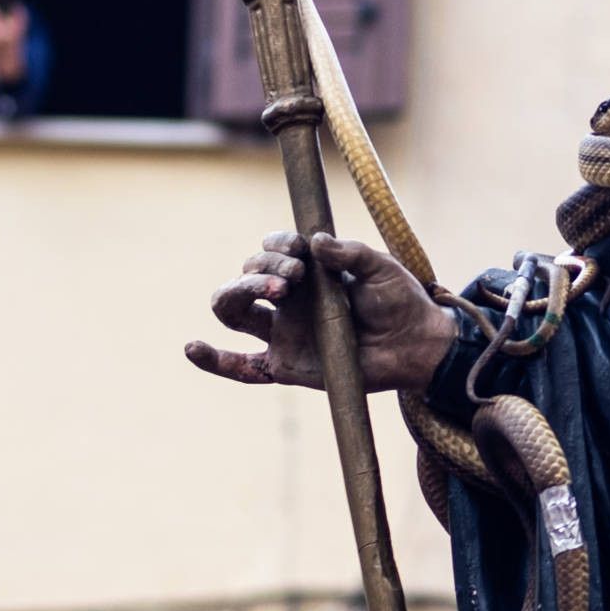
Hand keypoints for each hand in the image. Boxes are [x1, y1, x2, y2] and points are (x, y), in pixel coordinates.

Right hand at [188, 231, 457, 395]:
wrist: (416, 345)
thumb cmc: (399, 301)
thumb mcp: (381, 267)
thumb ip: (350, 253)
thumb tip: (316, 242)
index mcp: (306, 271)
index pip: (271, 248)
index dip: (277, 244)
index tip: (301, 251)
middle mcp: (287, 300)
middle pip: (245, 276)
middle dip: (261, 267)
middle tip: (294, 275)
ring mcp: (282, 332)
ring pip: (234, 312)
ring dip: (239, 292)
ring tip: (271, 290)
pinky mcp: (285, 365)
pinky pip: (241, 368)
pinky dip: (214, 361)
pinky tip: (193, 348)